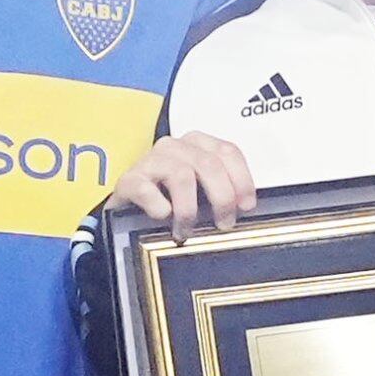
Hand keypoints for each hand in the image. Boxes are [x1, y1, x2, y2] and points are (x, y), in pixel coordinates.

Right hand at [105, 133, 256, 234]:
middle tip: (223, 224)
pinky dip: (158, 206)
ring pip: (181, 175)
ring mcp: (150, 160)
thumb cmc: (170, 202)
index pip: (227, 151)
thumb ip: (222, 194)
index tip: (246, 206)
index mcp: (197, 145)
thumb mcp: (202, 195)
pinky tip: (163, 217)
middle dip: (222, 197)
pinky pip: (145, 189)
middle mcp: (175, 147)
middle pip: (209, 164)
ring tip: (187, 231)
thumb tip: (245, 211)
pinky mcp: (128, 179)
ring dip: (189, 209)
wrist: (128, 212)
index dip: (242, 179)